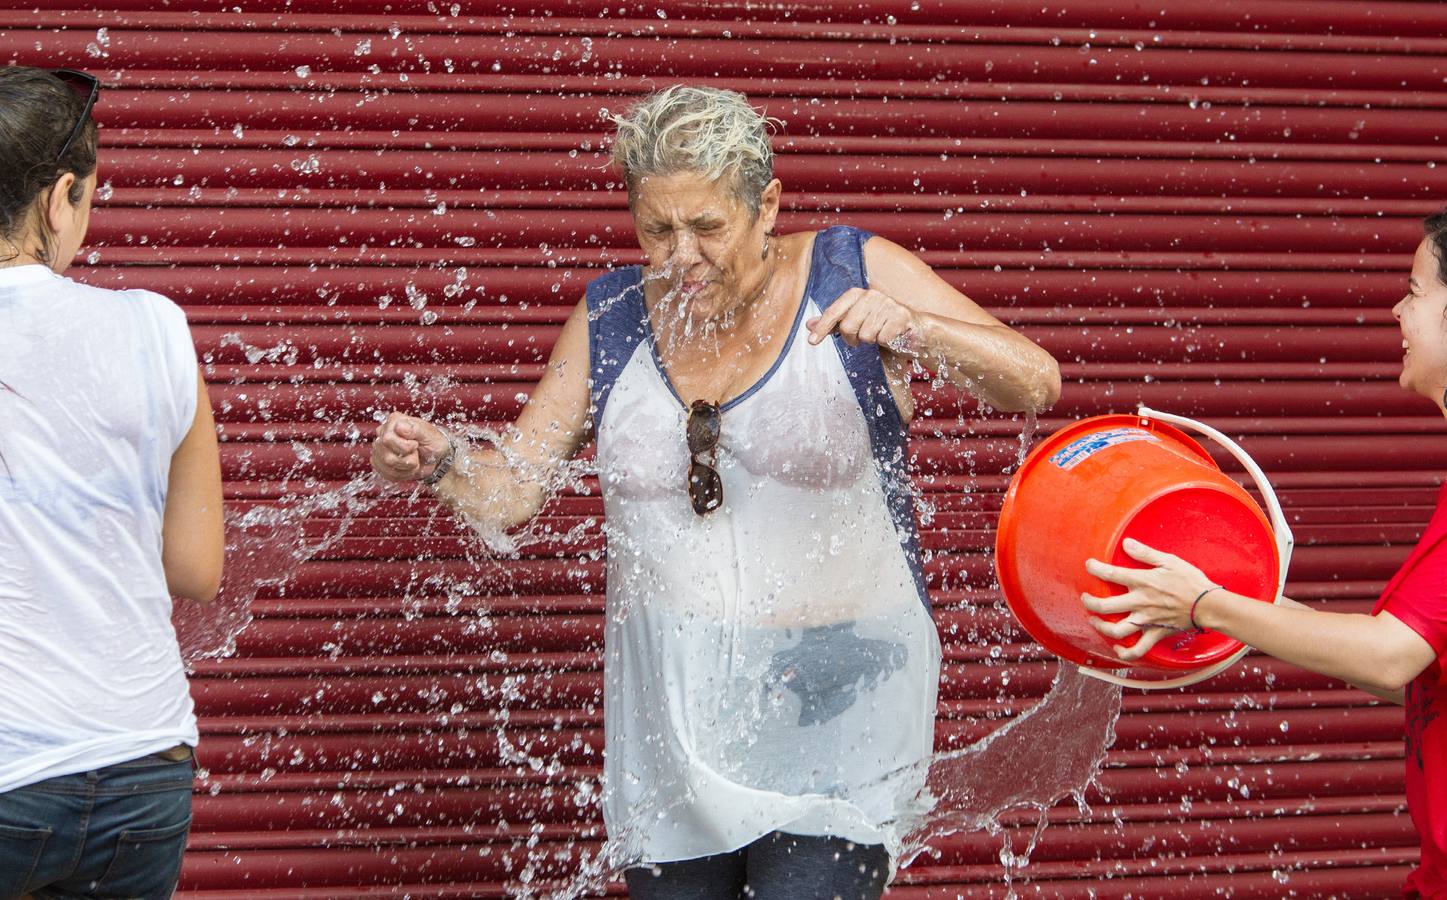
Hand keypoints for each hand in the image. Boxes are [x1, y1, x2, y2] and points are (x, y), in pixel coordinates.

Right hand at [371, 412, 451, 483]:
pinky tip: (408, 467)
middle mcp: (384, 432)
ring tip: (414, 460)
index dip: (405, 447)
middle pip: (387, 456)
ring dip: (405, 467)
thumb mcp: (430, 434)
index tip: (416, 445)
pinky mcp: (379, 462)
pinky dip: (401, 474)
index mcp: (395, 421)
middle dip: (407, 460)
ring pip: (386, 465)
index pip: (388, 439)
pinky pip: (385, 473)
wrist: (437, 457)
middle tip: (416, 453)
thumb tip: (399, 427)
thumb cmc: (433, 443)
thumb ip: (415, 429)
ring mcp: (380, 447)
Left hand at [807, 287, 920, 349]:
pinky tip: (892, 336)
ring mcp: (887, 304)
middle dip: (853, 339)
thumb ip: (834, 323)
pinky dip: (886, 343)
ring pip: (866, 335)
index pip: (834, 311)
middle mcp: (872, 295)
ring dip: (872, 341)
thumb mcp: (856, 322)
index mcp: (858, 294)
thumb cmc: (883, 325)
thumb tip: (809, 325)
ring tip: (880, 334)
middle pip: (848, 326)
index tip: (812, 341)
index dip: (822, 327)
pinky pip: (883, 339)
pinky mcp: (901, 316)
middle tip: (862, 339)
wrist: (915, 329)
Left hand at [1080, 538, 1217, 660]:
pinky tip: (1117, 648)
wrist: (1210, 605)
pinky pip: (1137, 649)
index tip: (1089, 565)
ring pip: (1116, 630)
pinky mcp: (1155, 634)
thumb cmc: (1191, 581)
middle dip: (1089, 602)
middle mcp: (1140, 603)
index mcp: (1143, 582)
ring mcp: (1146, 621)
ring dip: (1100, 627)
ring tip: (1094, 621)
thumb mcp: (1169, 561)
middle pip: (1105, 606)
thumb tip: (1126, 543)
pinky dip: (1125, 653)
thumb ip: (1145, 553)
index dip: (1095, 568)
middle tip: (1085, 598)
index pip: (1111, 574)